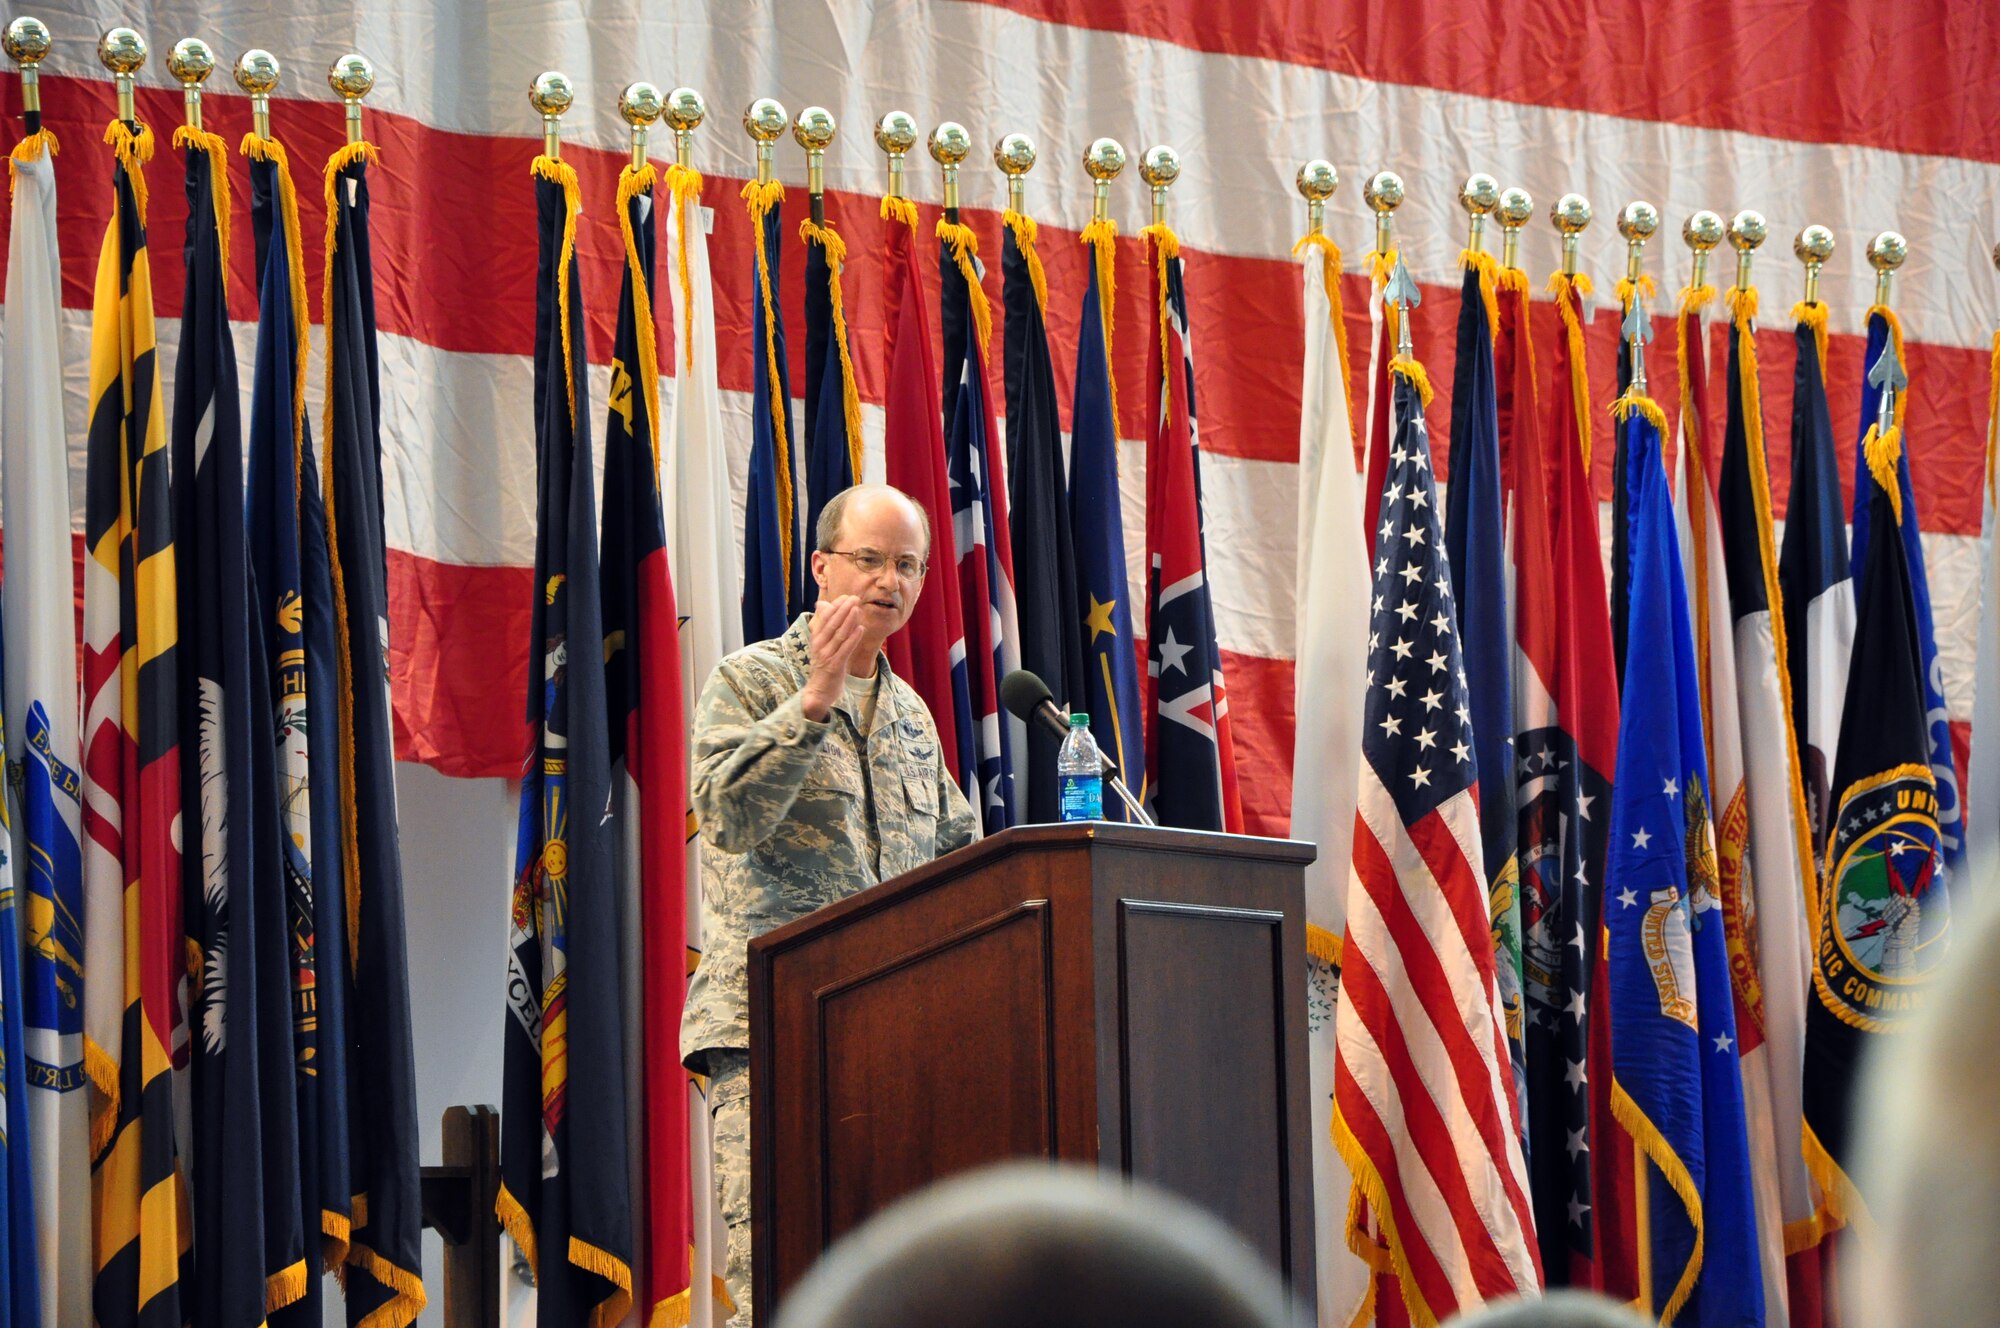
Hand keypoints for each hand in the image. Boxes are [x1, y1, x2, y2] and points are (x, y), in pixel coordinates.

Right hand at [801, 596, 866, 721]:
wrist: (818, 691)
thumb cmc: (824, 666)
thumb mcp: (822, 645)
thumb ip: (825, 626)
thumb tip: (822, 605)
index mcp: (816, 639)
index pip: (825, 618)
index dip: (835, 606)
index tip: (846, 597)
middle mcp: (819, 645)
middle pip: (832, 624)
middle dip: (843, 609)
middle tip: (855, 598)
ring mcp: (827, 656)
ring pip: (839, 635)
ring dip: (849, 621)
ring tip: (857, 609)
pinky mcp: (835, 666)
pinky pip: (845, 650)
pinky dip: (853, 639)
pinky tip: (860, 629)